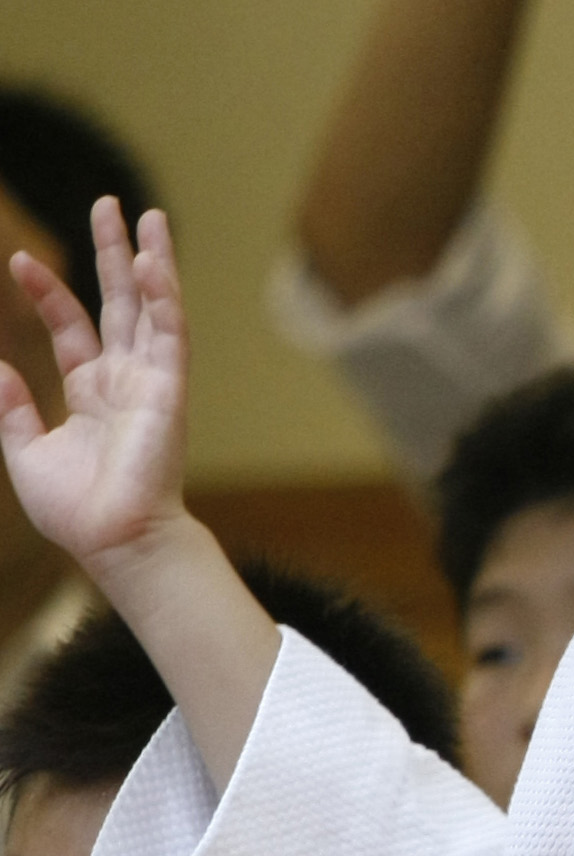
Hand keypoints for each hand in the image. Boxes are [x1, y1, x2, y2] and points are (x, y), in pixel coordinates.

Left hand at [0, 198, 190, 576]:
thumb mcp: (25, 451)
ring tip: (149, 217)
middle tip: (111, 207)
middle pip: (121, 304)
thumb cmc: (77, 510)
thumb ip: (12, 408)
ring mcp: (151, 383)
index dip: (48, 293)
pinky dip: (165, 299)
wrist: (113, 540)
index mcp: (93, 393)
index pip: (73, 327)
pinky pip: (170, 336)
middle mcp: (126, 381)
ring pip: (153, 310)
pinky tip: (155, 262)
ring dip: (152, 263)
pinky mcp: (169, 391)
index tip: (21, 260)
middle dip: (115, 256)